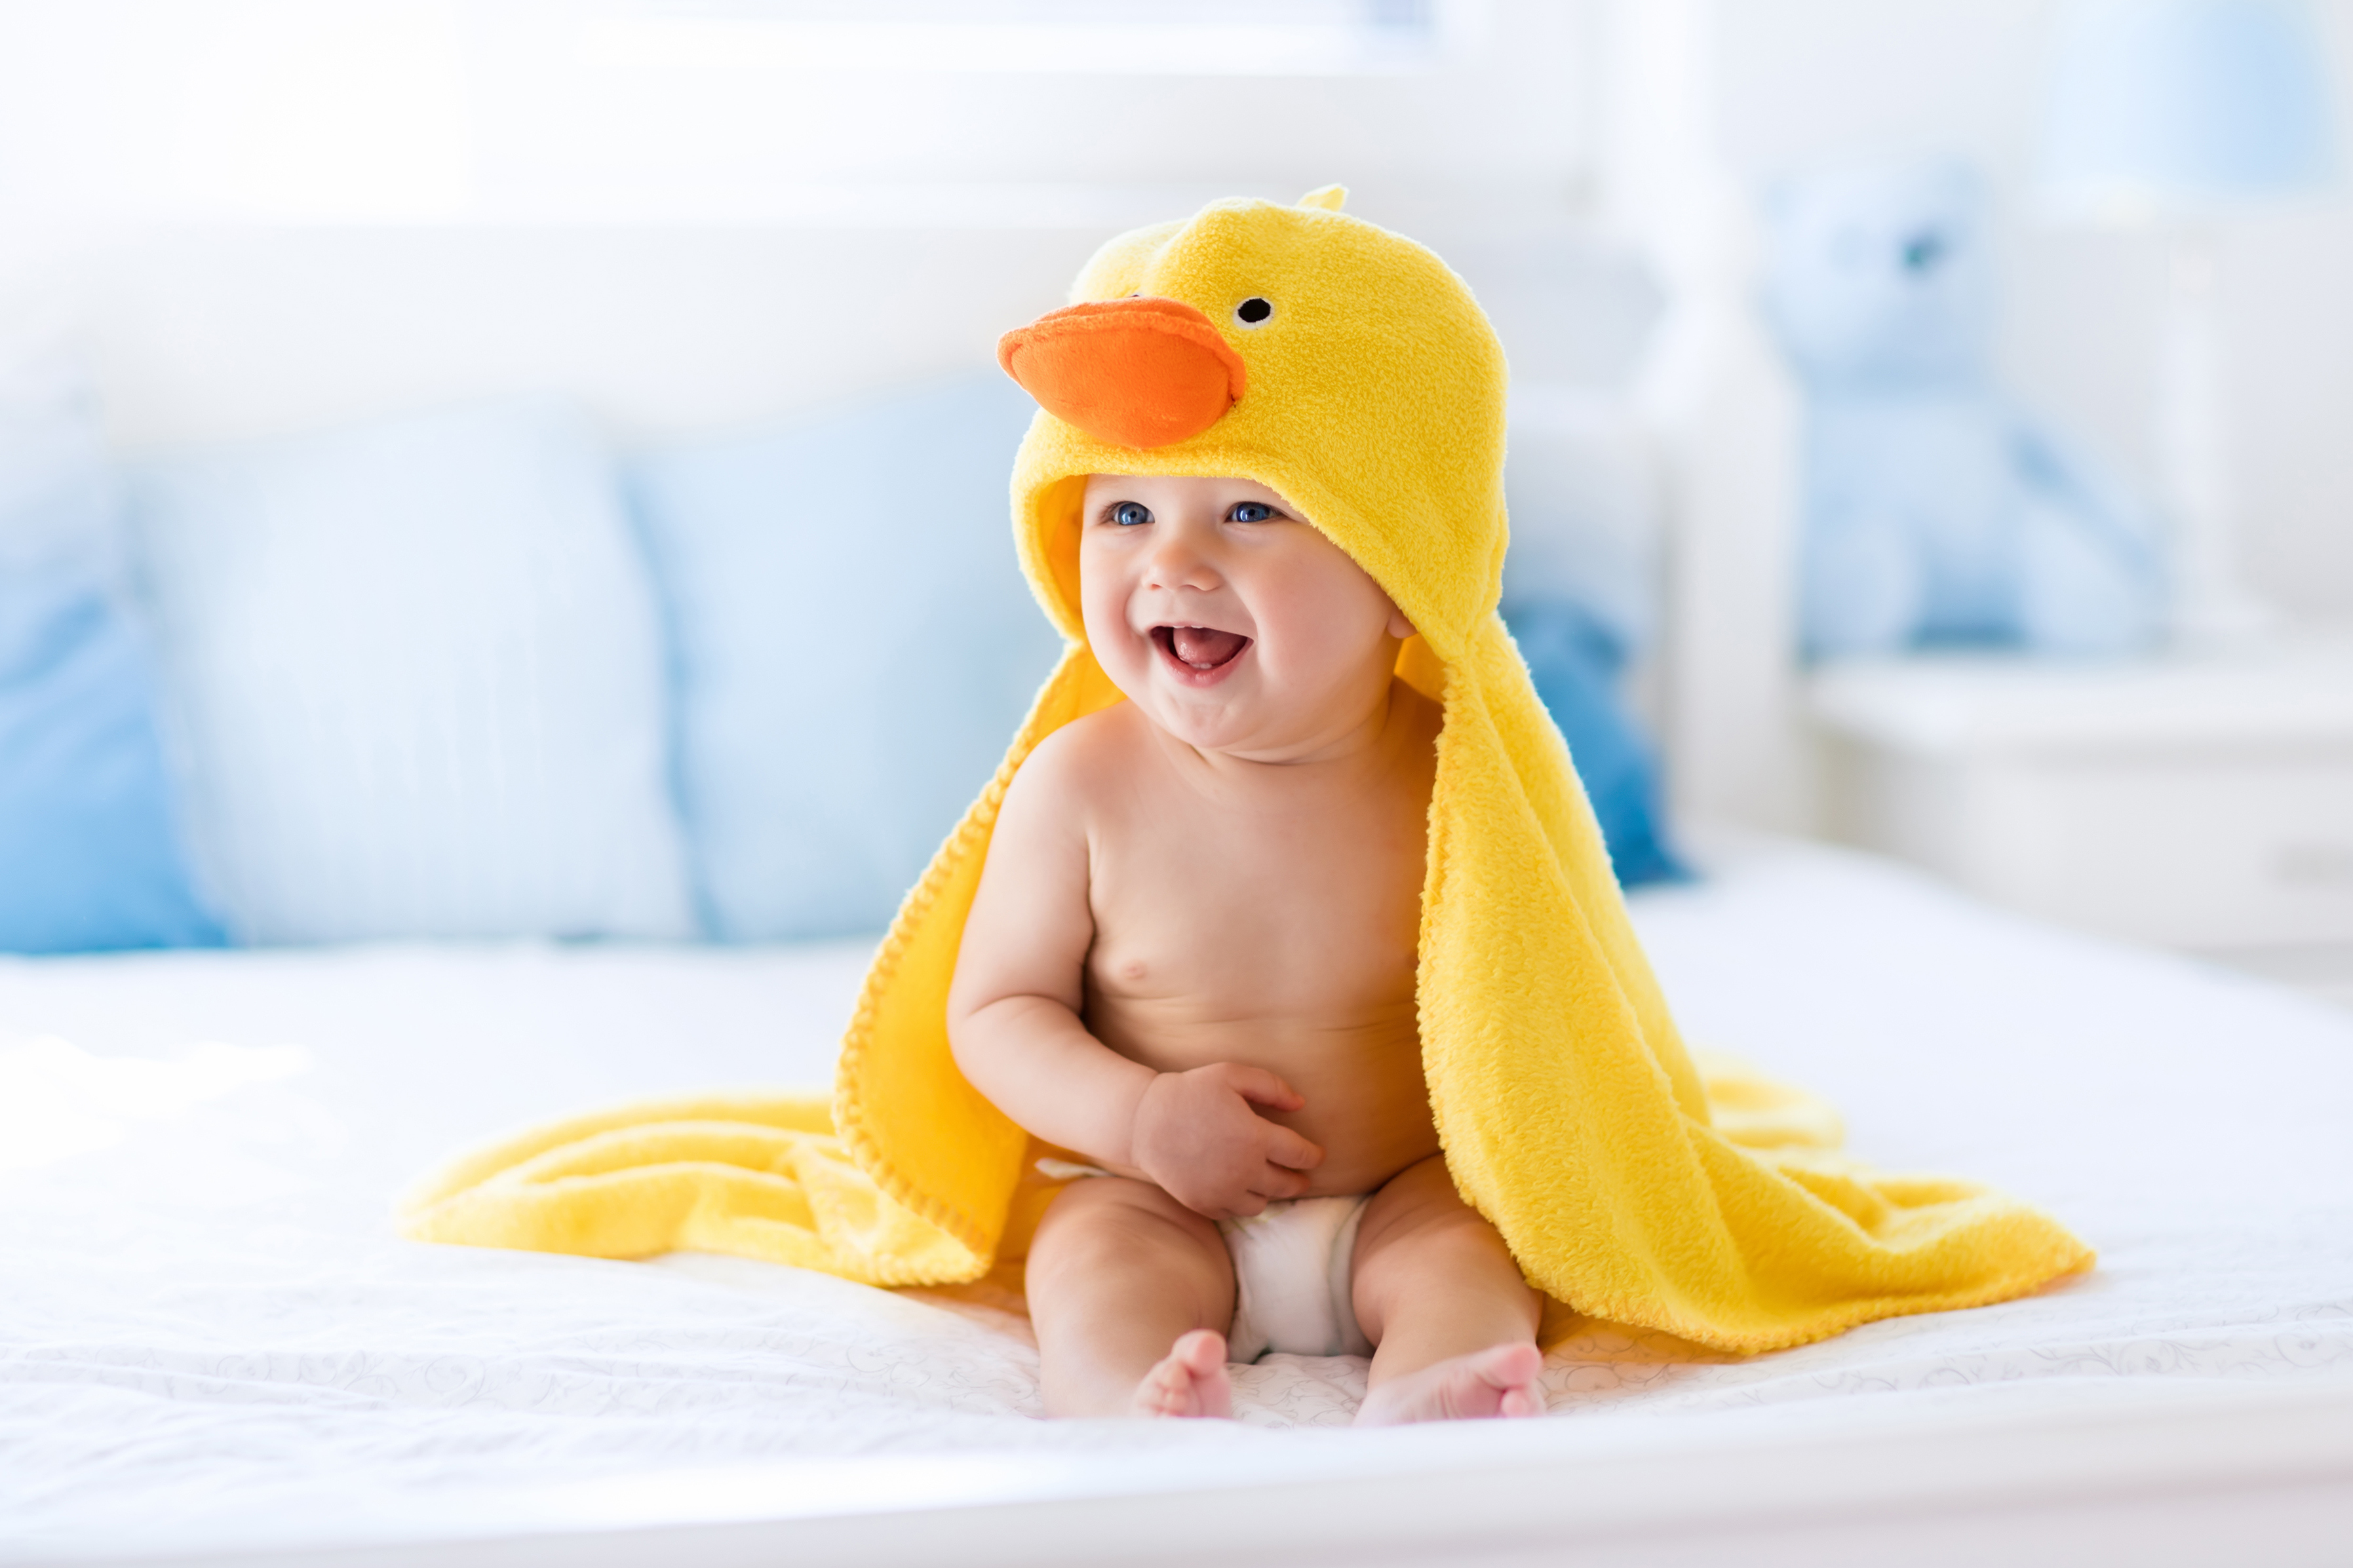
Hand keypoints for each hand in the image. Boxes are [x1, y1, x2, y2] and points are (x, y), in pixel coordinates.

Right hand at [1128, 1063, 1324, 1219]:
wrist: (1144, 1122)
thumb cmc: (1190, 1092)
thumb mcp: (1231, 1075)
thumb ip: (1271, 1086)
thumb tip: (1301, 1104)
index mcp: (1255, 1138)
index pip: (1301, 1155)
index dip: (1314, 1156)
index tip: (1318, 1155)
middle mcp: (1244, 1170)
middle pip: (1287, 1185)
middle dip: (1299, 1180)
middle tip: (1301, 1177)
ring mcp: (1223, 1191)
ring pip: (1262, 1203)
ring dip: (1269, 1193)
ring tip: (1268, 1182)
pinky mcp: (1204, 1204)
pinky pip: (1234, 1212)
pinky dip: (1243, 1203)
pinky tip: (1241, 1189)